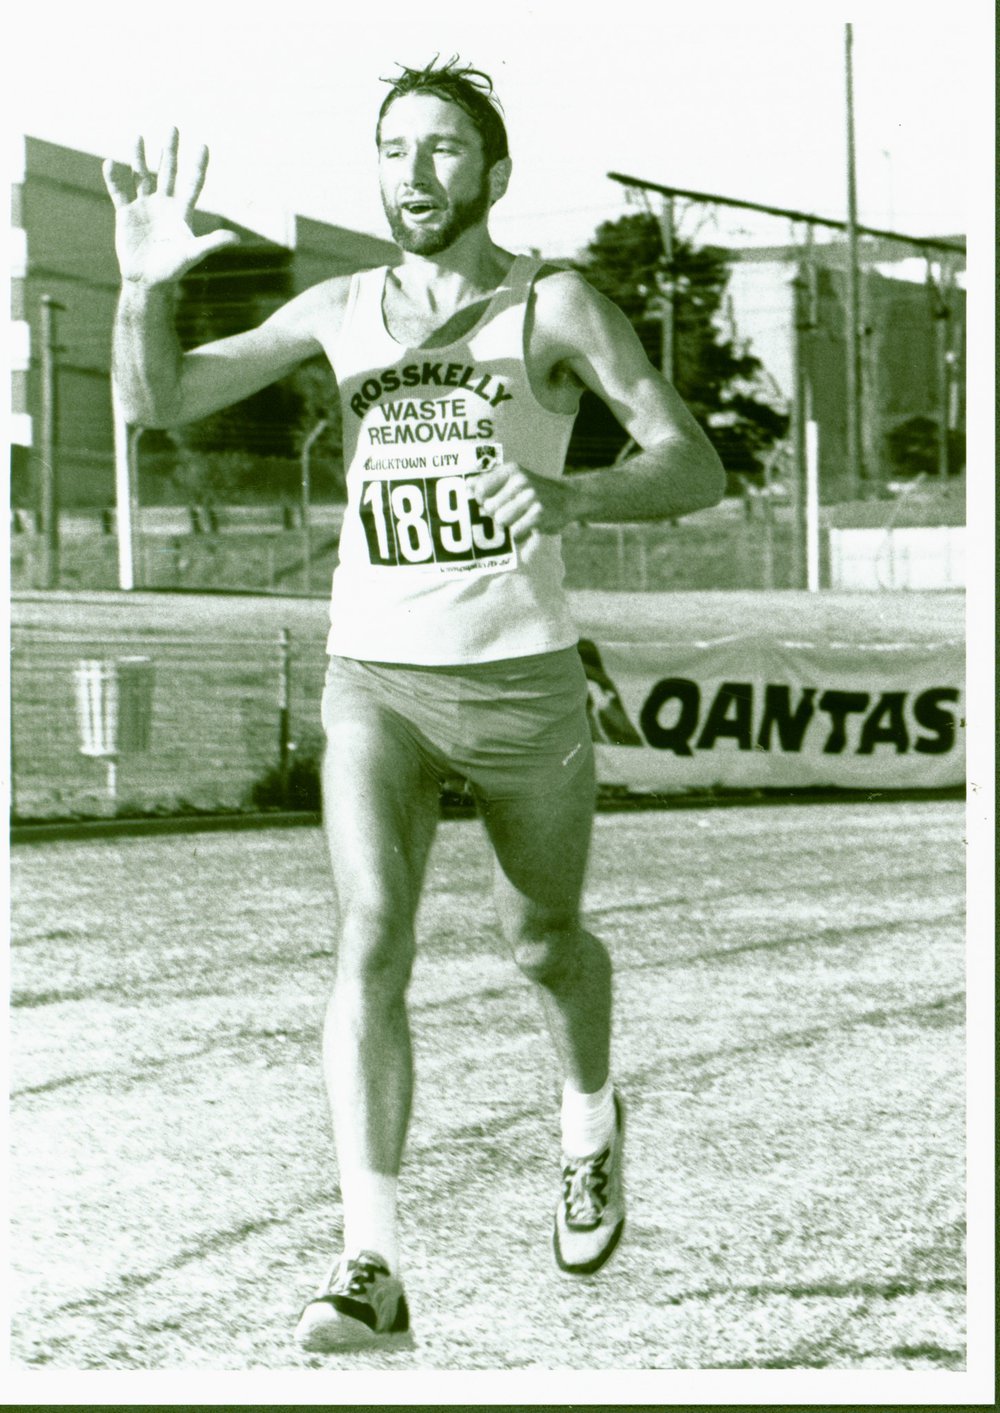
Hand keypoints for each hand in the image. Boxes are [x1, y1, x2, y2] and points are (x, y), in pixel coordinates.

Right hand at [102, 128, 239, 286]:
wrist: (147, 281)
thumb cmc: (172, 269)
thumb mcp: (192, 254)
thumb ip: (211, 243)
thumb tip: (236, 238)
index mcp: (182, 211)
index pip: (192, 183)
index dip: (198, 166)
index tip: (203, 146)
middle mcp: (164, 204)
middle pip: (168, 172)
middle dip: (170, 151)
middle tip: (173, 128)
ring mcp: (144, 206)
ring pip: (142, 175)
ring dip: (140, 156)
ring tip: (138, 135)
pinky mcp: (126, 213)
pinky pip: (119, 191)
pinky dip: (114, 178)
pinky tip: (111, 162)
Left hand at [471, 462, 579, 541]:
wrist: (568, 499)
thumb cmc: (534, 490)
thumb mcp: (514, 478)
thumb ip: (489, 480)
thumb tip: (466, 485)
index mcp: (511, 470)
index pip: (480, 489)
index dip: (481, 500)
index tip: (490, 502)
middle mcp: (521, 481)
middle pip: (490, 509)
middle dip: (496, 515)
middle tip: (510, 512)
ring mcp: (531, 498)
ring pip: (501, 521)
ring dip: (508, 526)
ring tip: (519, 519)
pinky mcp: (539, 515)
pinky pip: (515, 532)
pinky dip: (519, 535)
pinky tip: (528, 527)